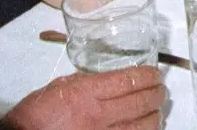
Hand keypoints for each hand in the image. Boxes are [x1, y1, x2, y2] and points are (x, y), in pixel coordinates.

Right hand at [7, 68, 165, 129]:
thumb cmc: (35, 115)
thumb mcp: (58, 87)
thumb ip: (84, 81)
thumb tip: (106, 78)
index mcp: (85, 93)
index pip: (127, 80)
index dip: (146, 76)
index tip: (154, 73)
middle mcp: (96, 114)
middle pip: (139, 101)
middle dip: (156, 93)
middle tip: (161, 89)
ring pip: (140, 126)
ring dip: (154, 116)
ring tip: (157, 110)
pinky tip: (146, 129)